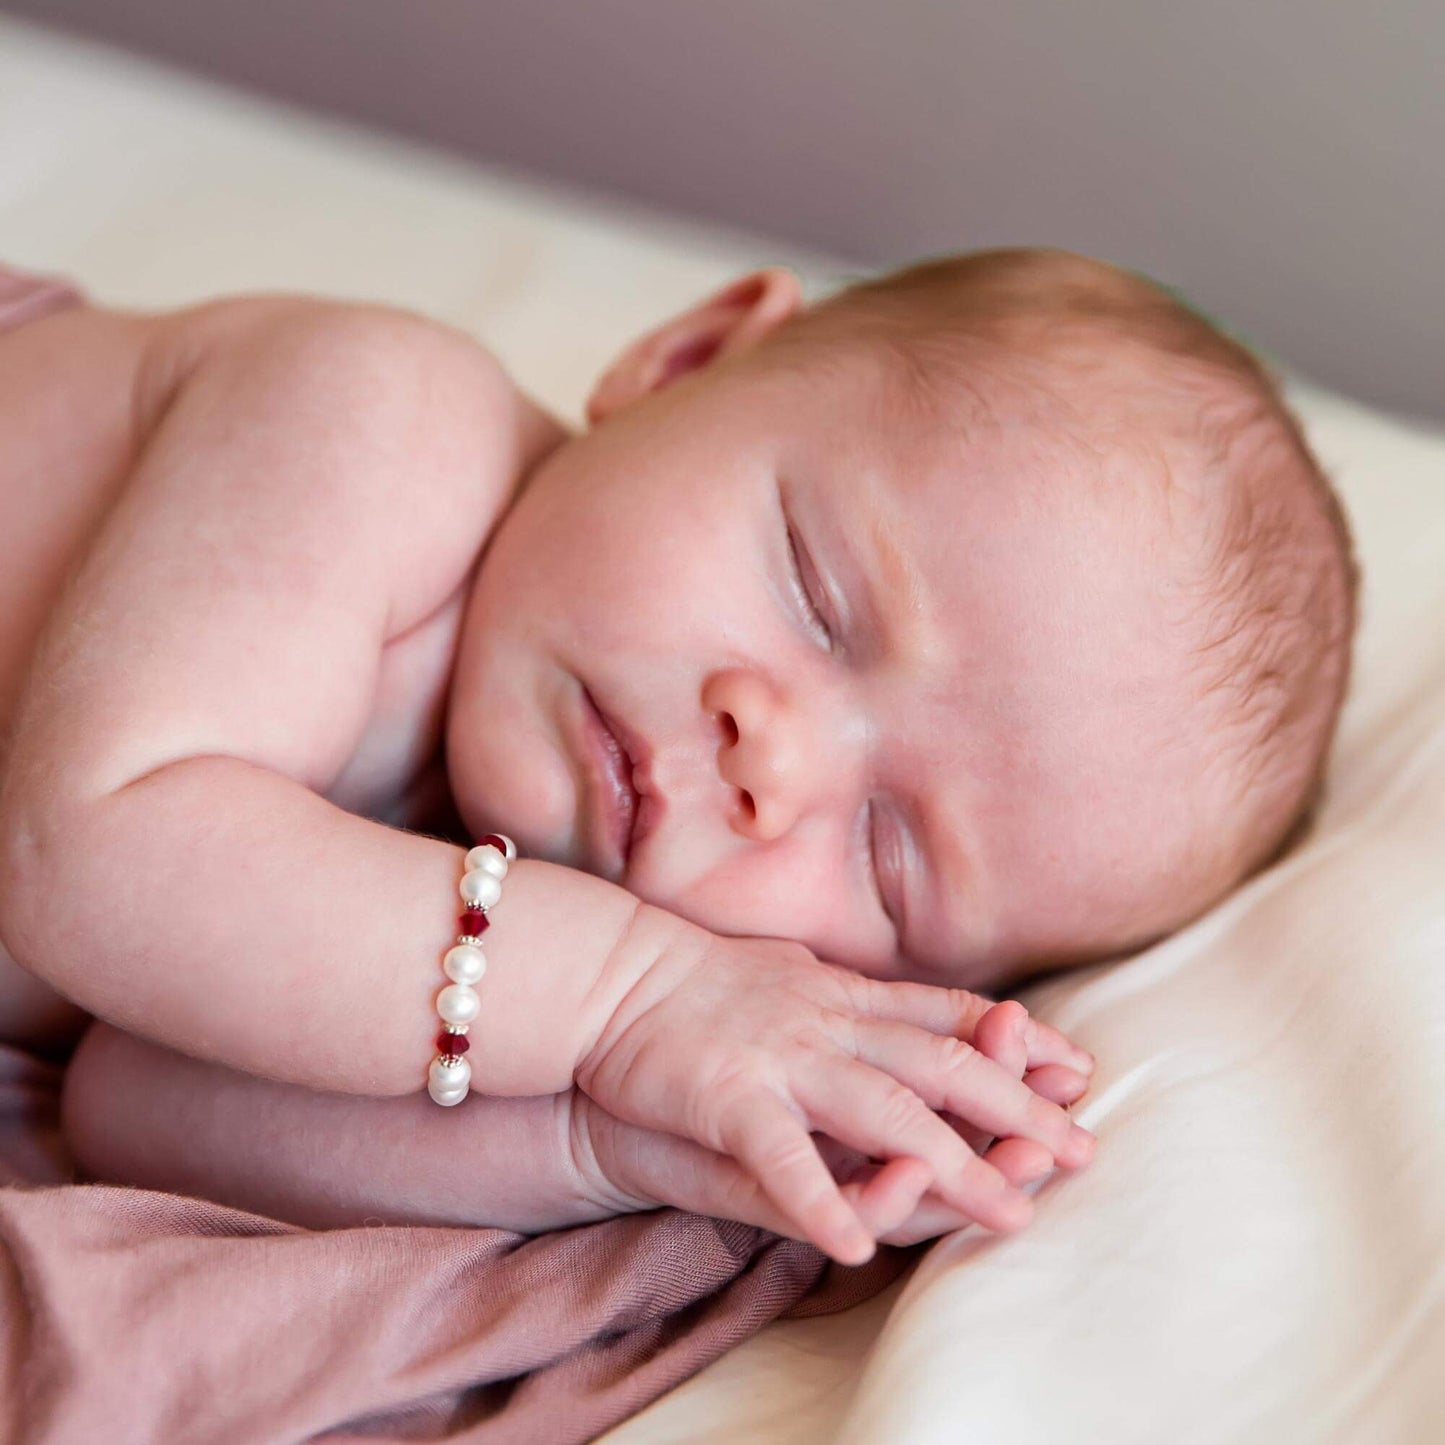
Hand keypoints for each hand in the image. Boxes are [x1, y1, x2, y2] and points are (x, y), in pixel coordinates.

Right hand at [576, 927, 1095, 1263]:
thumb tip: (888, 1000)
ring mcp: (784, 1058)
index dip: (1014, 1042)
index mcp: (843, 994)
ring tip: (1013, 1211)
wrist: (611, 974)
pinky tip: (858, 1244)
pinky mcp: (730, 1096)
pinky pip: (784, 1157)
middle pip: (942, 1065)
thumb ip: (844, 994)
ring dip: (955, 1164)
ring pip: (887, 1111)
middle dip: (1018, 1109)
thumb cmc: (696, 981)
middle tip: (1082, 1149)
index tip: (1076, 1065)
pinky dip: (823, 1198)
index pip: (947, 1015)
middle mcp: (829, 1021)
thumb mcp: (790, 974)